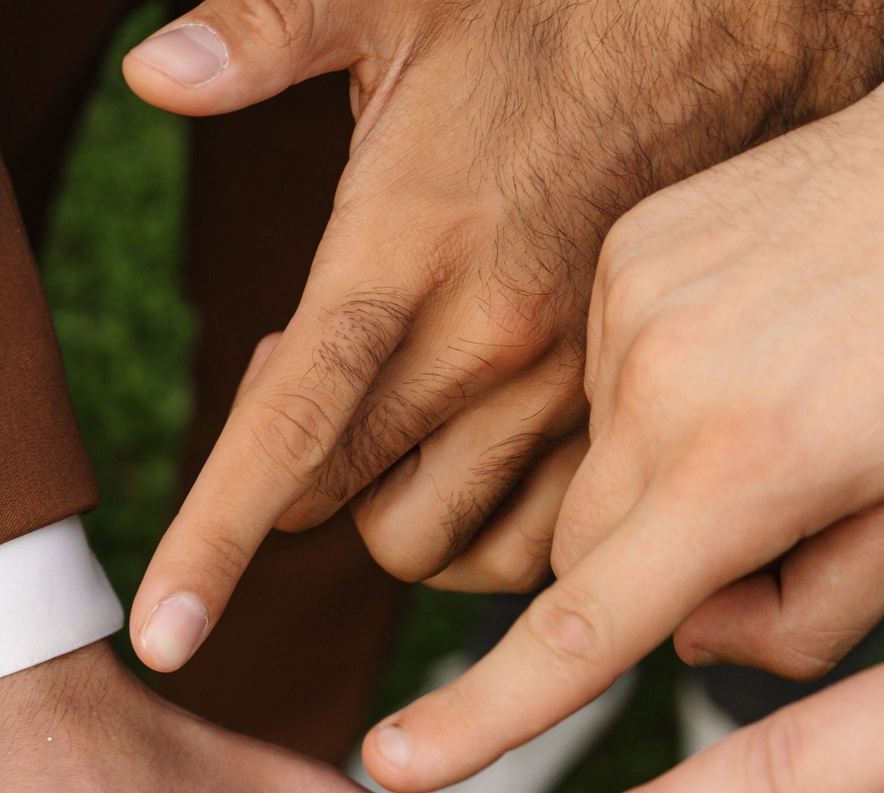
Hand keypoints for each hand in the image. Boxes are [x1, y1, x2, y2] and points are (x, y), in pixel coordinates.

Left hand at [120, 0, 883, 672]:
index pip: (289, 432)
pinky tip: (472, 438)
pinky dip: (485, 524)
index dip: (213, 542)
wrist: (734, 25)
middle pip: (350, 508)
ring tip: (398, 400)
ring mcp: (570, 390)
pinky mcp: (630, 416)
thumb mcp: (394, 1)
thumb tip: (149, 68)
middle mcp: (492, 342)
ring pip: (437, 541)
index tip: (163, 638)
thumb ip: (263, 33)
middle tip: (312, 374)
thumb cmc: (543, 15)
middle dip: (303, 476)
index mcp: (409, 252)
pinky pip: (532, 542)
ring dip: (393, 502)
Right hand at [366, 13, 883, 792]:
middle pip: (579, 555)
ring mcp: (630, 308)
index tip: (392, 760)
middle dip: (645, 570)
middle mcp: (663, 388)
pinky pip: (601, 375)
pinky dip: (659, 385)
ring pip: (591, 467)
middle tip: (769, 509)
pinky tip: (750, 336)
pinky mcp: (623, 255)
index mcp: (745, 471)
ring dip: (656, 470)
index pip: (583, 628)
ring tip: (773, 397)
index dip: (483, 713)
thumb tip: (679, 636)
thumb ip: (797, 630)